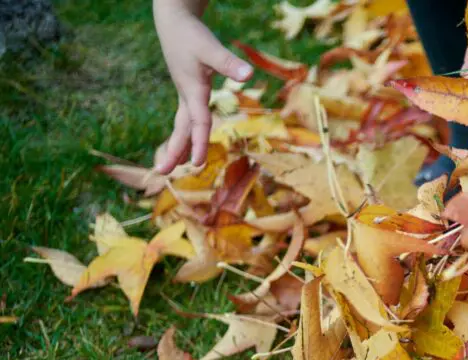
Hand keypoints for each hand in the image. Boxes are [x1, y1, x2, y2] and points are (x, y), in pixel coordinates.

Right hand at [153, 0, 251, 173]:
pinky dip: (183, 133)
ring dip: (176, 144)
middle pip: (181, 128)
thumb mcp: (211, 48)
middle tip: (161, 172)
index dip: (198, 142)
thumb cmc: (192, 35)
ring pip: (181, 125)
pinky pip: (185, 119)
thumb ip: (229, 63)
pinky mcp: (187, 91)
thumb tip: (249, 75)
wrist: (175, 23)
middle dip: (173, 150)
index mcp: (192, 91)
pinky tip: (183, 143)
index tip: (196, 163)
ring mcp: (184, 95)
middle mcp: (186, 96)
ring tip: (169, 166)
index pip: (197, 122)